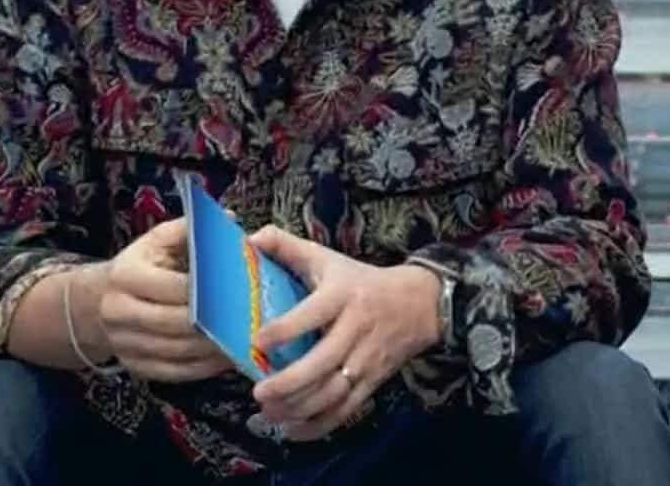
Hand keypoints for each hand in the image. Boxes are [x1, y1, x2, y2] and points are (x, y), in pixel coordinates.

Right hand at [93, 218, 233, 382]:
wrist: (97, 302)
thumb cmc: (139, 266)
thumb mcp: (156, 241)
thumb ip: (190, 230)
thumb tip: (228, 219)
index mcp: (126, 275)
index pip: (173, 287)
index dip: (208, 292)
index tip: (240, 291)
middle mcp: (118, 311)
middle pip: (175, 323)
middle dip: (213, 324)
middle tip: (248, 320)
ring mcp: (124, 343)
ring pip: (176, 351)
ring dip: (212, 349)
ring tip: (242, 341)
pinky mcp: (134, 367)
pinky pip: (173, 372)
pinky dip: (202, 368)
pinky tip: (225, 358)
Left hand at [247, 226, 442, 441]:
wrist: (419, 304)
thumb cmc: (361, 281)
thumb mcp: (327, 258)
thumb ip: (286, 246)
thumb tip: (249, 239)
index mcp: (342, 295)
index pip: (313, 312)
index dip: (285, 328)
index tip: (257, 341)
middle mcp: (355, 328)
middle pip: (323, 361)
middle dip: (289, 382)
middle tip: (258, 392)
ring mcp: (366, 359)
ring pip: (333, 392)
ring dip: (299, 408)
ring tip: (268, 412)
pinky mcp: (373, 382)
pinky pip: (346, 410)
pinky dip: (319, 425)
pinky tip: (292, 430)